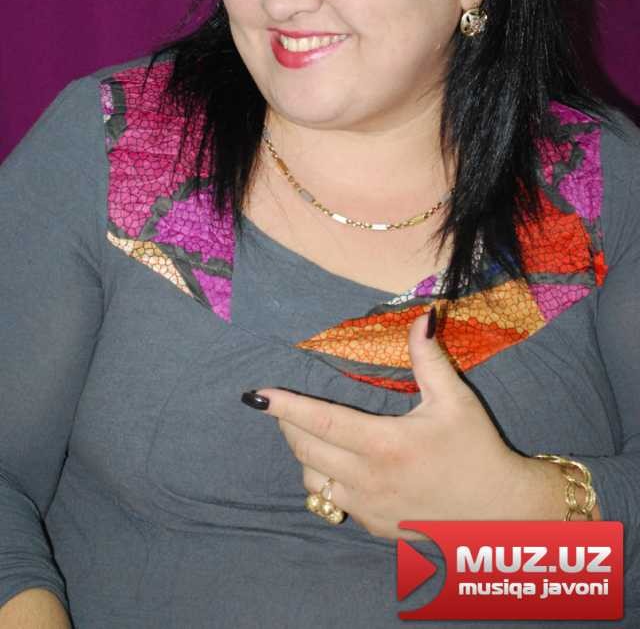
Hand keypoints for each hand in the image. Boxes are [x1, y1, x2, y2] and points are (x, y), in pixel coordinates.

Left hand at [243, 311, 559, 538]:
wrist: (499, 516)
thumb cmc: (477, 451)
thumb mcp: (455, 401)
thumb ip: (429, 358)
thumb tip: (421, 316)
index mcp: (385, 445)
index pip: (320, 422)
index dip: (285, 407)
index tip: (256, 395)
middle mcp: (368, 480)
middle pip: (306, 451)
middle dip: (288, 426)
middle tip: (283, 406)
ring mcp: (368, 509)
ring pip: (313, 481)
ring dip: (306, 455)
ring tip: (315, 434)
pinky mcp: (373, 527)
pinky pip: (333, 503)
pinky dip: (327, 480)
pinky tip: (342, 465)